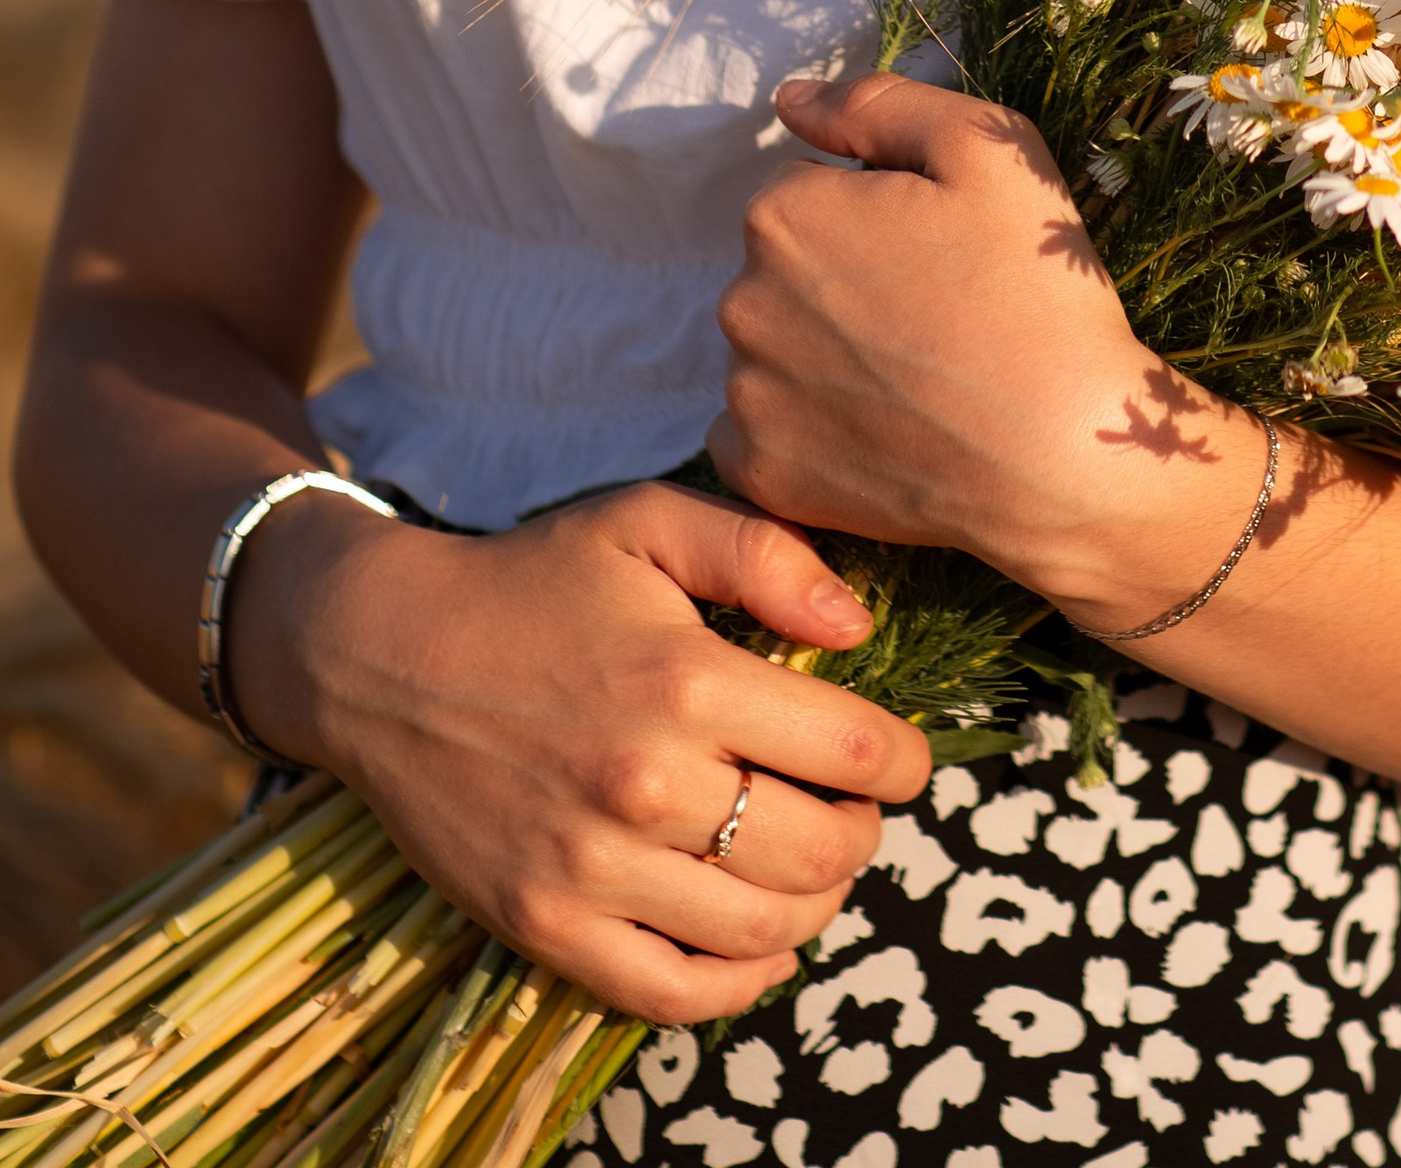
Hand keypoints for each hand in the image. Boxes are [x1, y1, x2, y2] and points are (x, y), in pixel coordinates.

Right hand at [226, 480, 931, 1021]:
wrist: (383, 654)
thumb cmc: (533, 581)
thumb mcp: (649, 519)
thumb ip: (764, 553)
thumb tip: (858, 627)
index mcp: (686, 680)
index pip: (855, 750)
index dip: (904, 760)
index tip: (904, 757)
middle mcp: (645, 784)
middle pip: (821, 852)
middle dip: (864, 833)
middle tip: (855, 808)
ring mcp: (591, 868)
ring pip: (761, 931)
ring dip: (816, 906)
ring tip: (812, 863)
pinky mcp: (544, 927)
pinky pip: (670, 994)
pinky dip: (738, 985)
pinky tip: (761, 945)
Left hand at [710, 72, 1263, 619]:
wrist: (1060, 451)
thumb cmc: (1032, 285)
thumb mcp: (984, 149)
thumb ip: (878, 105)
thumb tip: (790, 99)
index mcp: (783, 214)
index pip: (808, 191)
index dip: (878, 214)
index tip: (937, 251)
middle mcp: (741, 301)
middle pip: (785, 270)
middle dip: (843, 279)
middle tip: (933, 313)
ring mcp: (747, 396)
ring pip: (776, 348)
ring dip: (822, 351)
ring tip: (914, 377)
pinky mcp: (762, 474)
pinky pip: (760, 431)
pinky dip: (804, 427)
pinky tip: (875, 429)